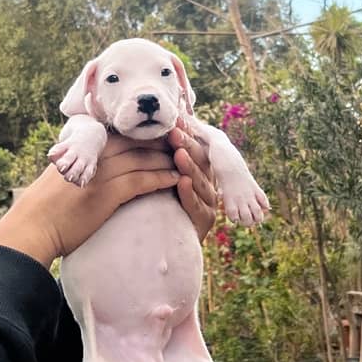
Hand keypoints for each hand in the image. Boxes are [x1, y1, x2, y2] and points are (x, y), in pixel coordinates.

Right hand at [0, 136, 178, 266]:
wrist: (33, 227)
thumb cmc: (47, 204)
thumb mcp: (64, 171)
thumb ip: (84, 160)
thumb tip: (99, 157)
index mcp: (85, 145)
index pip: (123, 131)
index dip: (147, 131)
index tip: (166, 131)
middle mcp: (95, 153)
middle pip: (138, 140)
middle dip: (164, 141)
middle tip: (185, 142)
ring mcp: (102, 172)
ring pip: (145, 158)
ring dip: (169, 158)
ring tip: (187, 160)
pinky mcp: (107, 193)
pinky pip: (143, 181)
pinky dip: (163, 178)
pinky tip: (177, 179)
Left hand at [167, 126, 216, 241]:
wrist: (162, 242)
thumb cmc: (160, 202)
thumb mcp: (163, 176)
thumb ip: (163, 156)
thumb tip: (152, 125)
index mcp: (199, 170)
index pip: (194, 148)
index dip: (186, 133)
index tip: (175, 119)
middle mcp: (207, 183)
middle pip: (200, 161)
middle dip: (187, 145)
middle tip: (175, 131)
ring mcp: (208, 202)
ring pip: (199, 181)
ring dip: (189, 167)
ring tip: (179, 153)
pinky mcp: (205, 220)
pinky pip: (195, 205)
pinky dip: (189, 193)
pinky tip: (182, 182)